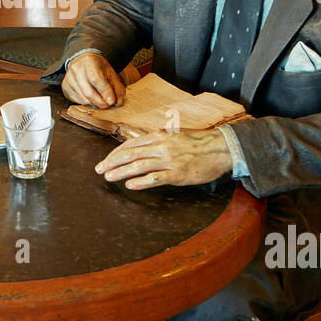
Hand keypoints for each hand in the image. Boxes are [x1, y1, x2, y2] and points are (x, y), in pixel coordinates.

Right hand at [62, 52, 125, 107]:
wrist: (83, 61)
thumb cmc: (98, 67)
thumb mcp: (111, 73)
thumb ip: (117, 87)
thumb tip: (118, 102)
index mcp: (89, 62)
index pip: (96, 79)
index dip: (105, 92)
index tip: (112, 101)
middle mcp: (76, 69)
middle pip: (88, 92)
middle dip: (100, 102)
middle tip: (108, 105)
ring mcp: (68, 79)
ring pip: (83, 99)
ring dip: (94, 103)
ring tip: (100, 99)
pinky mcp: (65, 87)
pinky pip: (77, 101)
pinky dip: (87, 102)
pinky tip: (90, 97)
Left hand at [95, 129, 232, 189]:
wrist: (221, 148)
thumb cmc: (198, 143)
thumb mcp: (174, 135)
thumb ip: (157, 140)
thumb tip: (139, 145)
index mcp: (159, 136)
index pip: (130, 144)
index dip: (115, 153)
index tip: (105, 160)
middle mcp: (161, 146)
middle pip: (130, 154)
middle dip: (112, 162)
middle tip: (99, 170)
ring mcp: (169, 160)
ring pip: (139, 165)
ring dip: (121, 171)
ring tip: (108, 177)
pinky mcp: (177, 174)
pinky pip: (155, 178)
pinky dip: (140, 181)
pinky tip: (130, 185)